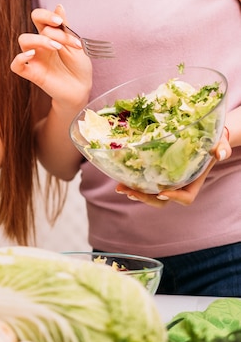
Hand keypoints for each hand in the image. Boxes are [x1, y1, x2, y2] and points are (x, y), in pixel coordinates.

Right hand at [10, 5, 91, 109]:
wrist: (81, 89)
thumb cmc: (78, 68)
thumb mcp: (76, 44)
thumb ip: (65, 28)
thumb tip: (58, 6)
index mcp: (50, 37)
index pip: (39, 18)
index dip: (46, 15)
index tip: (59, 21)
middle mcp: (40, 46)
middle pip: (32, 26)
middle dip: (48, 30)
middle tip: (62, 41)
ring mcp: (35, 60)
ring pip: (23, 41)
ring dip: (39, 40)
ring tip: (56, 47)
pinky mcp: (32, 74)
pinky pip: (16, 65)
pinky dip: (20, 58)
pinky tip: (32, 55)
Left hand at [116, 127, 231, 206]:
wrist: (202, 140)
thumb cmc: (213, 144)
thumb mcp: (220, 144)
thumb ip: (222, 149)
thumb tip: (220, 153)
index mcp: (193, 184)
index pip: (185, 198)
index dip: (175, 198)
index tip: (162, 192)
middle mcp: (178, 187)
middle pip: (161, 200)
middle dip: (146, 198)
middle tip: (131, 193)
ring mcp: (166, 183)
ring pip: (149, 194)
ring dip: (134, 192)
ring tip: (120, 188)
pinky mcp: (156, 176)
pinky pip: (144, 183)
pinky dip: (132, 182)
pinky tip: (120, 179)